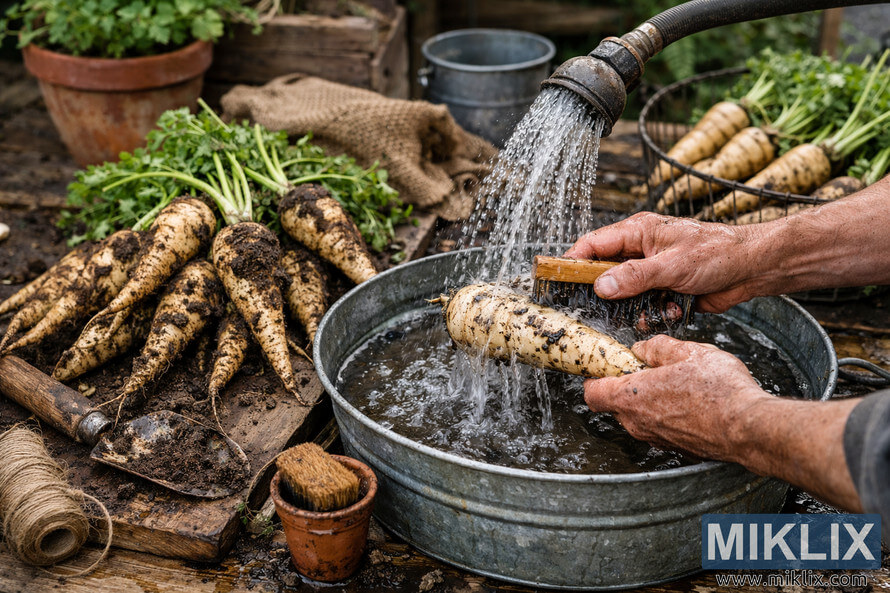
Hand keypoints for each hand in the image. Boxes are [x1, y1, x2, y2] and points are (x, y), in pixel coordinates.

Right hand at [565, 212, 765, 312]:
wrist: (753, 268)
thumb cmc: (718, 253)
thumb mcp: (673, 265)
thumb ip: (634, 276)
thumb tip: (600, 285)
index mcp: (638, 231)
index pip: (592, 244)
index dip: (572, 260)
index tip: (556, 279)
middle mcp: (641, 250)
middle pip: (604, 272)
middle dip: (605, 293)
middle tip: (600, 308)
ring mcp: (652, 271)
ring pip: (624, 294)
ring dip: (635, 306)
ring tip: (652, 309)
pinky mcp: (664, 290)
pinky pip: (645, 306)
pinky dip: (655, 312)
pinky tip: (671, 311)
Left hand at [583, 334, 770, 462]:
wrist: (750, 429)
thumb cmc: (720, 391)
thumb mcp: (688, 352)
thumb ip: (658, 348)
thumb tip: (643, 349)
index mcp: (631, 397)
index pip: (592, 392)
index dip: (595, 376)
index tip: (607, 364)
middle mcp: (638, 423)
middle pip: (614, 404)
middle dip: (625, 385)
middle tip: (647, 369)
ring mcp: (656, 439)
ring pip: (638, 417)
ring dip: (647, 400)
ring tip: (674, 382)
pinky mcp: (675, 447)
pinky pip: (659, 428)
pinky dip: (665, 414)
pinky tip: (688, 400)